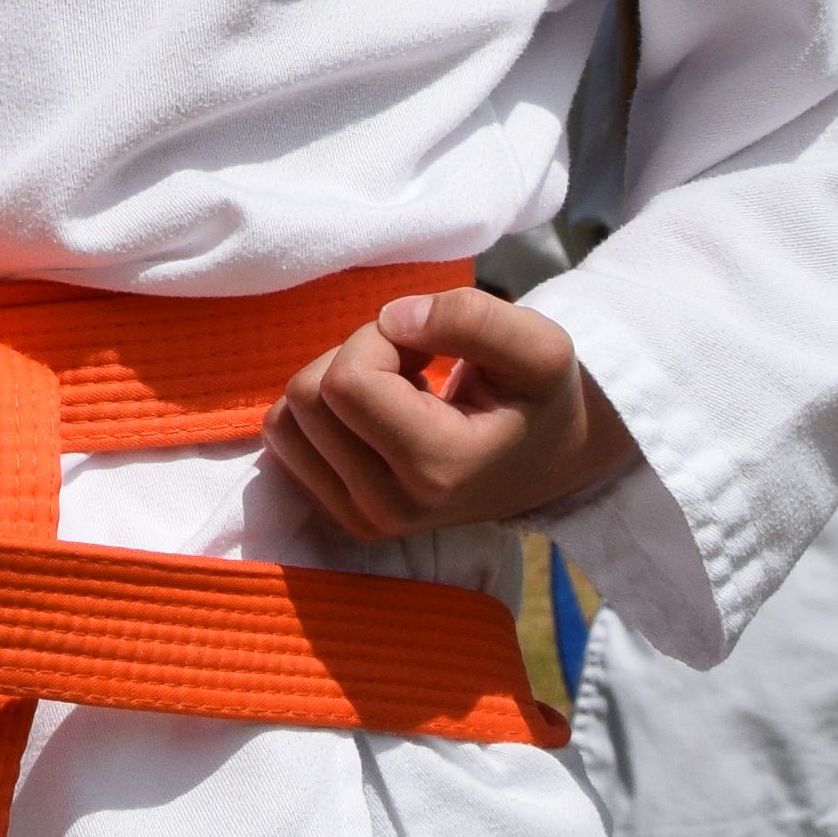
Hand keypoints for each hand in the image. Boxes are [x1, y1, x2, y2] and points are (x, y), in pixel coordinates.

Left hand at [259, 288, 636, 545]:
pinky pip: (287, 443)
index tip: (427, 346)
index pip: (347, 381)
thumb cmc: (541, 399)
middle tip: (415, 366)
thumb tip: (392, 319)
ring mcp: (360, 519)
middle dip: (357, 357)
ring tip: (399, 391)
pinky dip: (324, 412)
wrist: (550, 461)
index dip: (379, 338)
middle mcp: (388, 507)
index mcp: (437, 470)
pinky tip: (378, 417)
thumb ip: (471, 317)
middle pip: (309, 396)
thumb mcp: (539, 345)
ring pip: (288, 419)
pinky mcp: (340, 515)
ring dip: (336, 383)